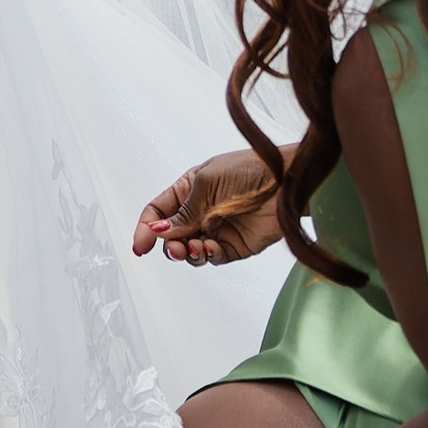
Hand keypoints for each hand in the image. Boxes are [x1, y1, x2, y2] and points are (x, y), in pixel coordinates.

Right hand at [132, 150, 284, 264]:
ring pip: (189, 250)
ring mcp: (216, 229)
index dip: (147, 227)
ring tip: (195, 247)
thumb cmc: (250, 169)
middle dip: (168, 244)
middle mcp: (200, 211)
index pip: (159, 211)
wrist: (288, 182)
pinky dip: (207, 255)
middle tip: (174, 248)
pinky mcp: (234, 245)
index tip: (140, 245)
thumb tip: (160, 231)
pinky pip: (212, 257)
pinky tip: (210, 247)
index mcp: (189, 189)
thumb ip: (183, 212)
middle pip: (171, 235)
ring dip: (187, 252)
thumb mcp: (207, 183)